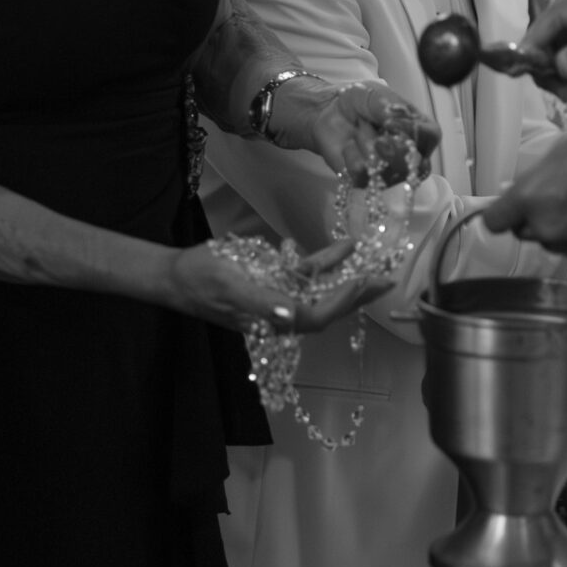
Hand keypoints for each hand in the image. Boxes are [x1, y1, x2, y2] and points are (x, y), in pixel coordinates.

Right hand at [167, 239, 386, 333]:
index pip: (316, 316)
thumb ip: (260, 303)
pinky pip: (307, 274)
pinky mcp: (275, 281)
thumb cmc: (201, 281)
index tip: (361, 283)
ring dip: (350, 279)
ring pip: (322, 290)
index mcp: (272, 319)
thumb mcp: (228, 288)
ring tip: (378, 269)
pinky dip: (327, 262)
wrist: (178, 275)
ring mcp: (280, 296)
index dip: (340, 302)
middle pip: (328, 307)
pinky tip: (346, 247)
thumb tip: (290, 314)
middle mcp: (282, 312)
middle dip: (358, 295)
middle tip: (388, 281)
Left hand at [265, 77, 438, 185]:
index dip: (413, 132)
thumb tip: (396, 122)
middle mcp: (410, 155)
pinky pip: (362, 175)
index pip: (430, 137)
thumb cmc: (360, 102)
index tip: (390, 121)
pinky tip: (349, 146)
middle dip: (394, 151)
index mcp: (419, 129)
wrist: (331, 112)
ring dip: (367, 145)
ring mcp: (389, 172)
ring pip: (387, 171)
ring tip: (359, 130)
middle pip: (418, 167)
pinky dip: (351, 155)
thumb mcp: (374, 94)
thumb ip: (389, 106)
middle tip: (378, 137)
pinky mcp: (366, 182)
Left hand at [480, 121, 566, 267]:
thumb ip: (536, 176)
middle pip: (525, 232)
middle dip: (536, 219)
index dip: (503, 215)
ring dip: (563, 231)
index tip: (509, 211)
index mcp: (528, 195)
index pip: (495, 221)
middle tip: (561, 197)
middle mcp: (544, 224)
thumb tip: (521, 187)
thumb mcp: (561, 148)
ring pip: (552, 244)